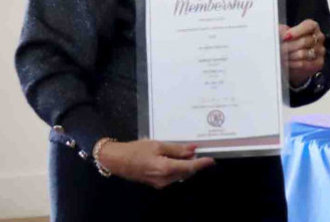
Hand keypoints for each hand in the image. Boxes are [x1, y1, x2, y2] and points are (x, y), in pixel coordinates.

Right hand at [96, 140, 214, 188]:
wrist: (117, 160)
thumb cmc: (136, 150)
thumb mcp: (158, 145)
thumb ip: (177, 148)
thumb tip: (193, 149)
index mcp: (166, 168)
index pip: (189, 168)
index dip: (201, 164)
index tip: (211, 160)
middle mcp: (165, 179)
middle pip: (185, 173)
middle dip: (193, 163)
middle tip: (197, 151)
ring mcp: (160, 183)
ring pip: (179, 175)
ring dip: (185, 166)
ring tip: (187, 153)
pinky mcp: (156, 183)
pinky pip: (172, 176)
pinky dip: (177, 168)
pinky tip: (176, 159)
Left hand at [280, 19, 326, 87]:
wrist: (292, 58)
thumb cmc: (289, 42)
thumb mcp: (284, 32)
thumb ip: (282, 31)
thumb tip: (280, 35)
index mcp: (312, 26)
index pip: (308, 26)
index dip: (296, 32)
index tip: (285, 37)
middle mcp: (319, 37)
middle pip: (304, 41)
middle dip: (289, 46)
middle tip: (279, 49)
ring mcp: (320, 50)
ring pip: (303, 54)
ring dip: (290, 56)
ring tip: (281, 56)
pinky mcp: (319, 63)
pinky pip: (304, 64)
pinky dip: (293, 64)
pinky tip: (287, 63)